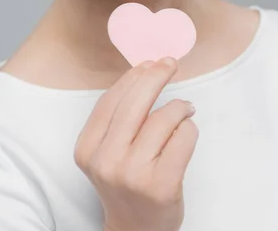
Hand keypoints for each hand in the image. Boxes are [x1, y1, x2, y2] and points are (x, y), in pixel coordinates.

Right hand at [73, 57, 197, 230]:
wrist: (135, 230)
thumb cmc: (126, 181)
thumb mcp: (108, 151)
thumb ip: (119, 117)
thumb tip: (145, 70)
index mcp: (88, 149)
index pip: (110, 101)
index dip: (131, 77)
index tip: (148, 62)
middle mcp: (107, 161)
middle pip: (135, 104)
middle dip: (156, 76)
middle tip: (170, 63)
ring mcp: (134, 175)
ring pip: (163, 118)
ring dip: (179, 107)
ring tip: (184, 110)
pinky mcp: (162, 185)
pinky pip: (183, 138)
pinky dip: (189, 128)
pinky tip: (187, 130)